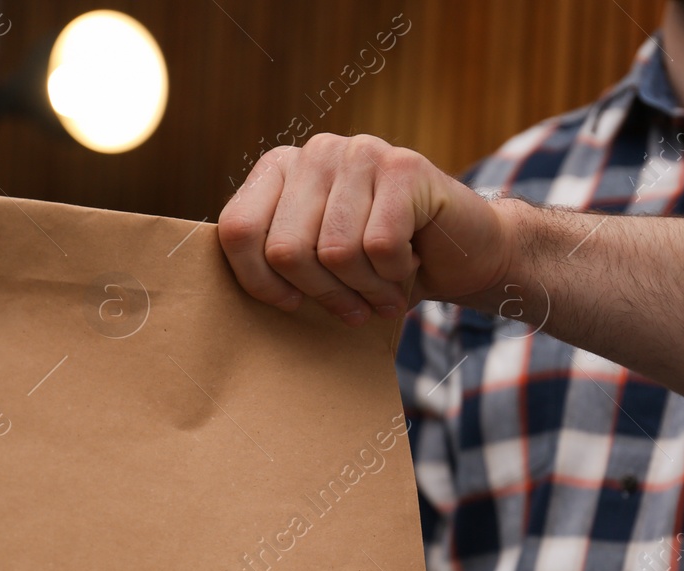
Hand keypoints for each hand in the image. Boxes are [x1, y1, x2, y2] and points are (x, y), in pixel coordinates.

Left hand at [217, 133, 512, 325]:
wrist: (465, 251)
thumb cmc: (380, 268)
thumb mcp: (315, 265)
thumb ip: (272, 261)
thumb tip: (218, 301)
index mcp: (280, 169)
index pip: (236, 231)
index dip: (258, 283)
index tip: (291, 305)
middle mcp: (315, 151)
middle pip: (285, 249)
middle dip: (322, 295)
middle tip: (353, 307)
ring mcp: (361, 152)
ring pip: (335, 253)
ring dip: (365, 290)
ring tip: (383, 291)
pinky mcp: (405, 167)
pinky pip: (380, 247)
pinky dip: (396, 275)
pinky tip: (410, 266)